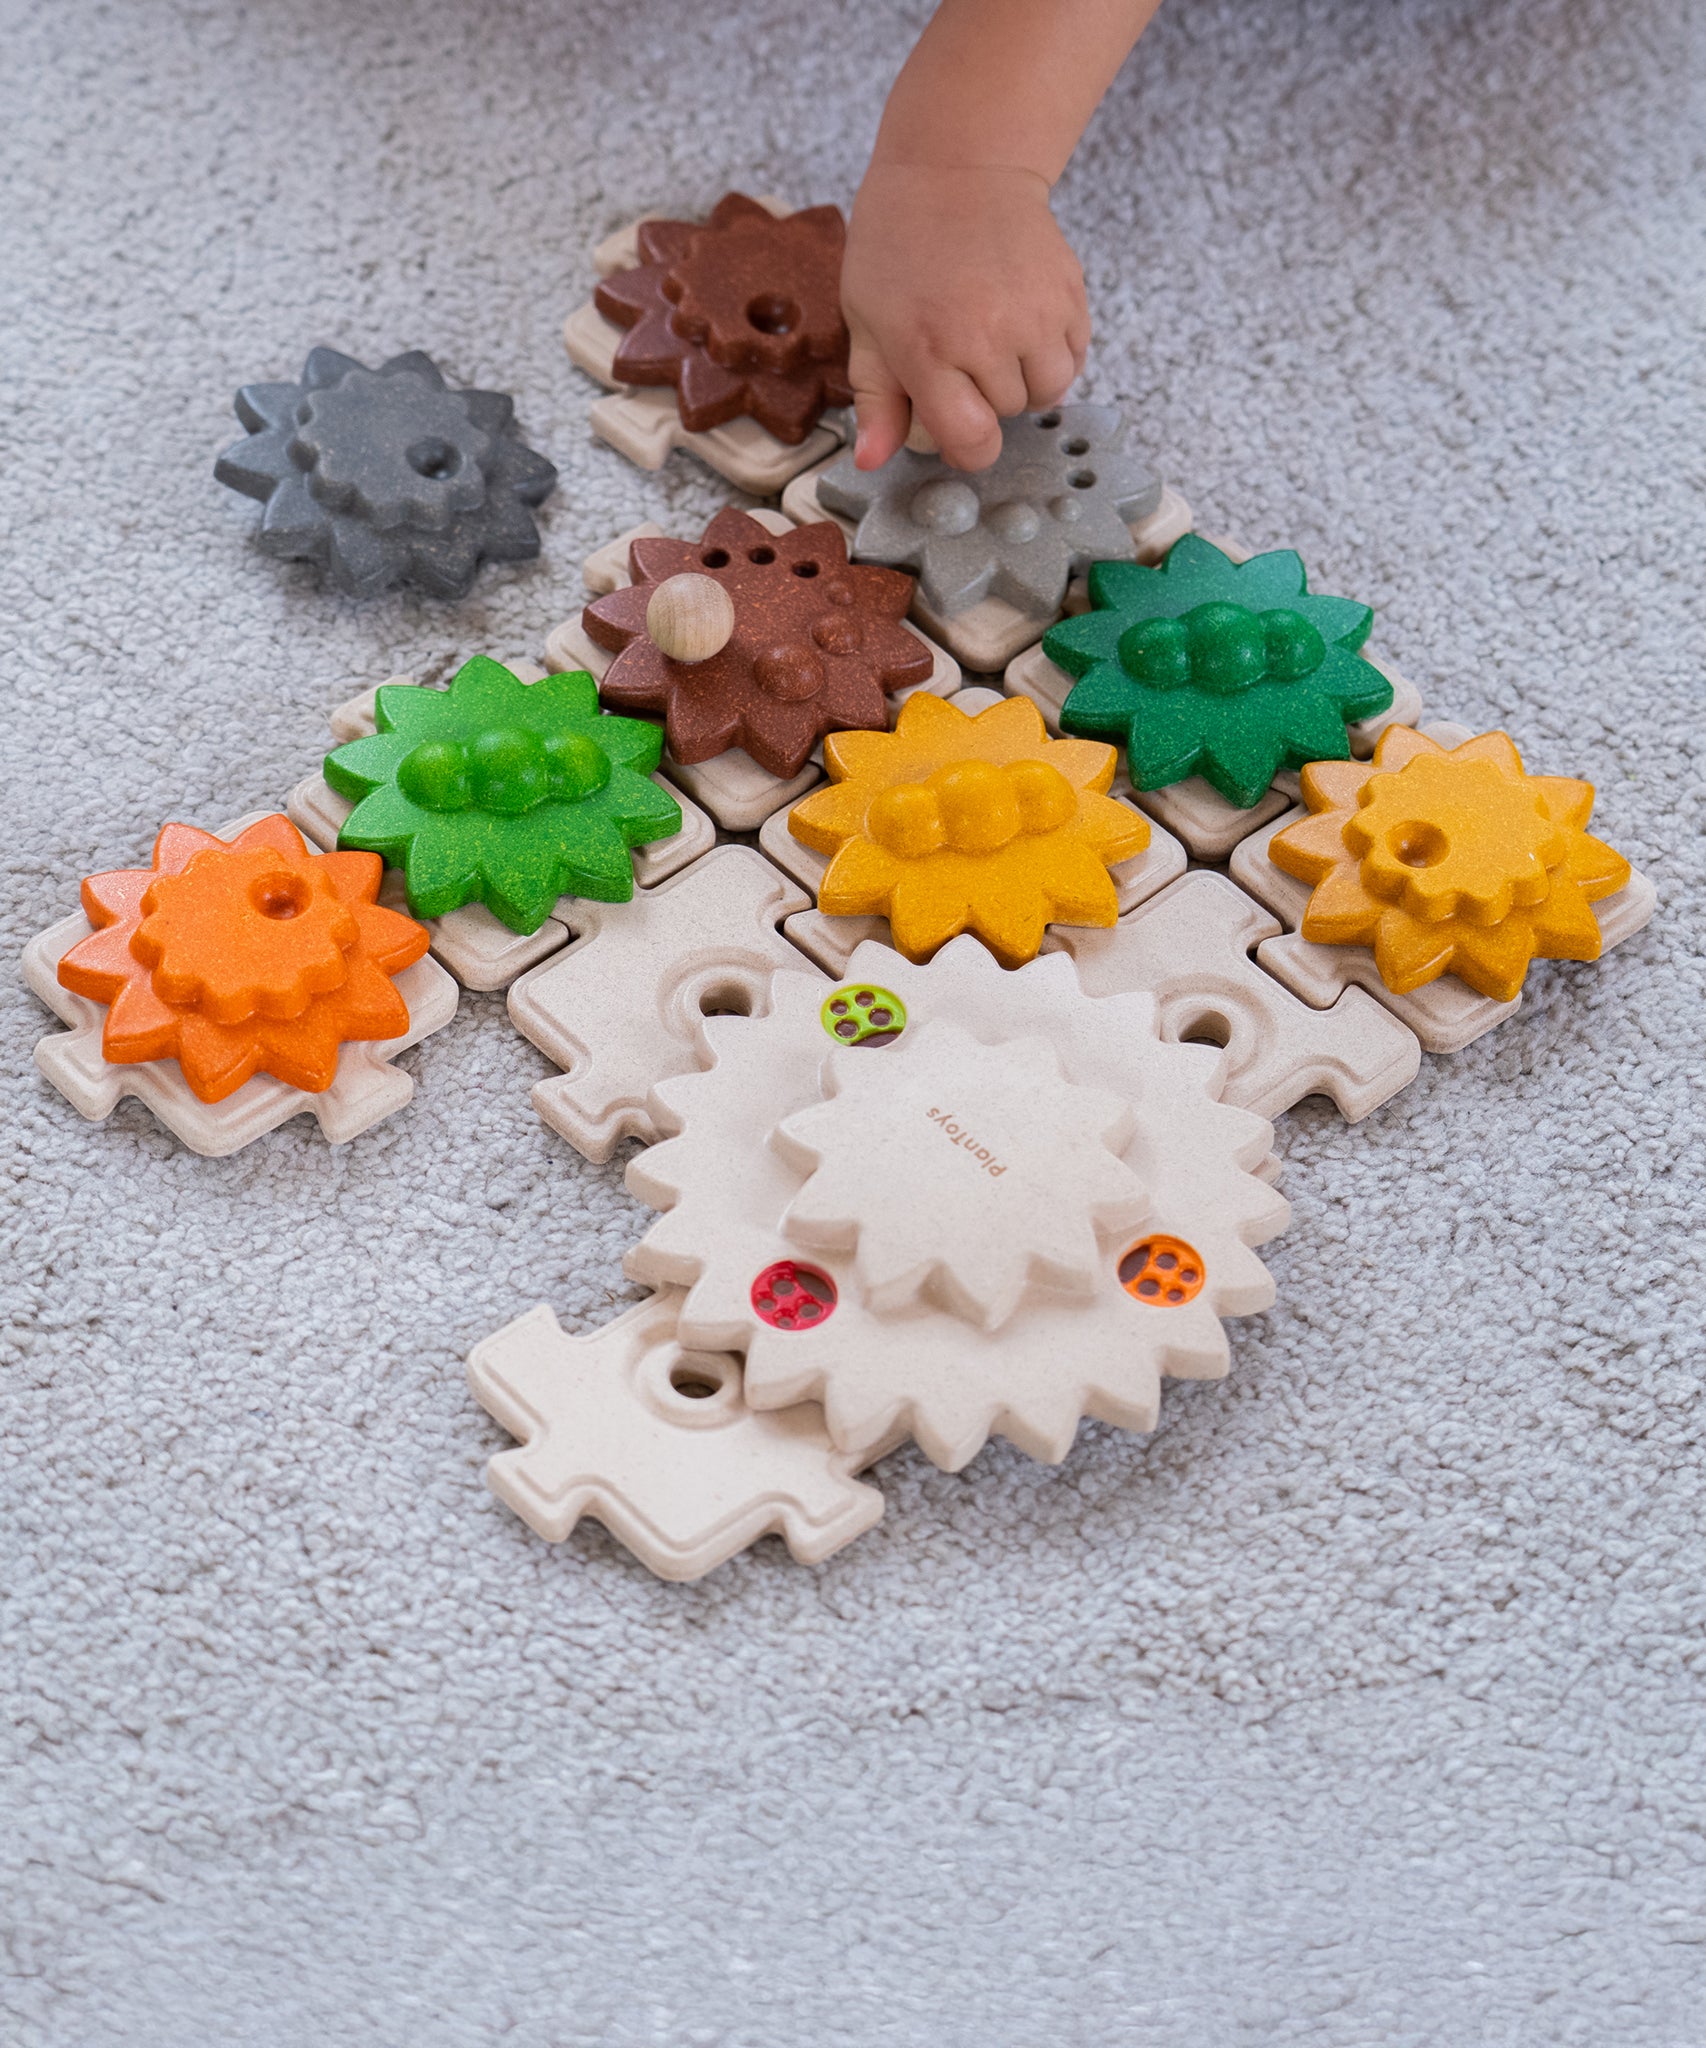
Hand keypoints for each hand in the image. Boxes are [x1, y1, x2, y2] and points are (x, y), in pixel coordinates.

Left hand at [842, 162, 1089, 471]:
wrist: (957, 166)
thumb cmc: (899, 246)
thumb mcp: (866, 322)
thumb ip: (876, 398)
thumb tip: (871, 460)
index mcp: (929, 350)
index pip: (972, 442)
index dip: (966, 448)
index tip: (957, 428)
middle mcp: (989, 336)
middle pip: (1008, 415)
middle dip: (987, 399)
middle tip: (963, 353)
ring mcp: (1036, 313)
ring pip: (1049, 392)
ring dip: (1026, 381)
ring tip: (997, 342)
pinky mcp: (1070, 292)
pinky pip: (1074, 357)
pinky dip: (1053, 353)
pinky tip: (1023, 324)